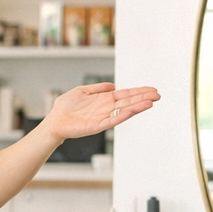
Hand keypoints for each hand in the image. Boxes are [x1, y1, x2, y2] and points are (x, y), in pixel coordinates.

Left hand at [40, 82, 159, 140]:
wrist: (54, 120)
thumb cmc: (66, 107)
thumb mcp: (82, 91)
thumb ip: (98, 88)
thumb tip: (113, 85)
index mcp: (104, 100)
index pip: (125, 95)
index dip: (138, 92)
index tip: (152, 89)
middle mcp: (106, 108)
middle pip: (129, 102)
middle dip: (143, 98)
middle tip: (158, 95)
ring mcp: (103, 117)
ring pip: (124, 111)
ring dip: (137, 106)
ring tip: (151, 102)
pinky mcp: (97, 126)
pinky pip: (113, 120)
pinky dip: (123, 115)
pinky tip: (133, 110)